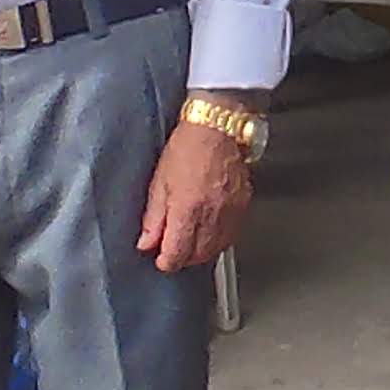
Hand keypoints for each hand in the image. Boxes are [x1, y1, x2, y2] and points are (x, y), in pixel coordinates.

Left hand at [138, 114, 252, 272]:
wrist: (217, 127)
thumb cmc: (187, 147)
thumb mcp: (159, 182)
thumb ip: (153, 218)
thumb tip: (146, 243)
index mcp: (187, 211)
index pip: (177, 254)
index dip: (166, 261)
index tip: (160, 259)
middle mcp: (211, 216)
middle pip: (197, 256)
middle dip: (183, 257)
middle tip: (172, 248)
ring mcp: (230, 212)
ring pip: (216, 249)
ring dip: (201, 251)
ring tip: (190, 240)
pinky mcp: (243, 206)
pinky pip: (231, 235)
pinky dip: (218, 239)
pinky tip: (209, 230)